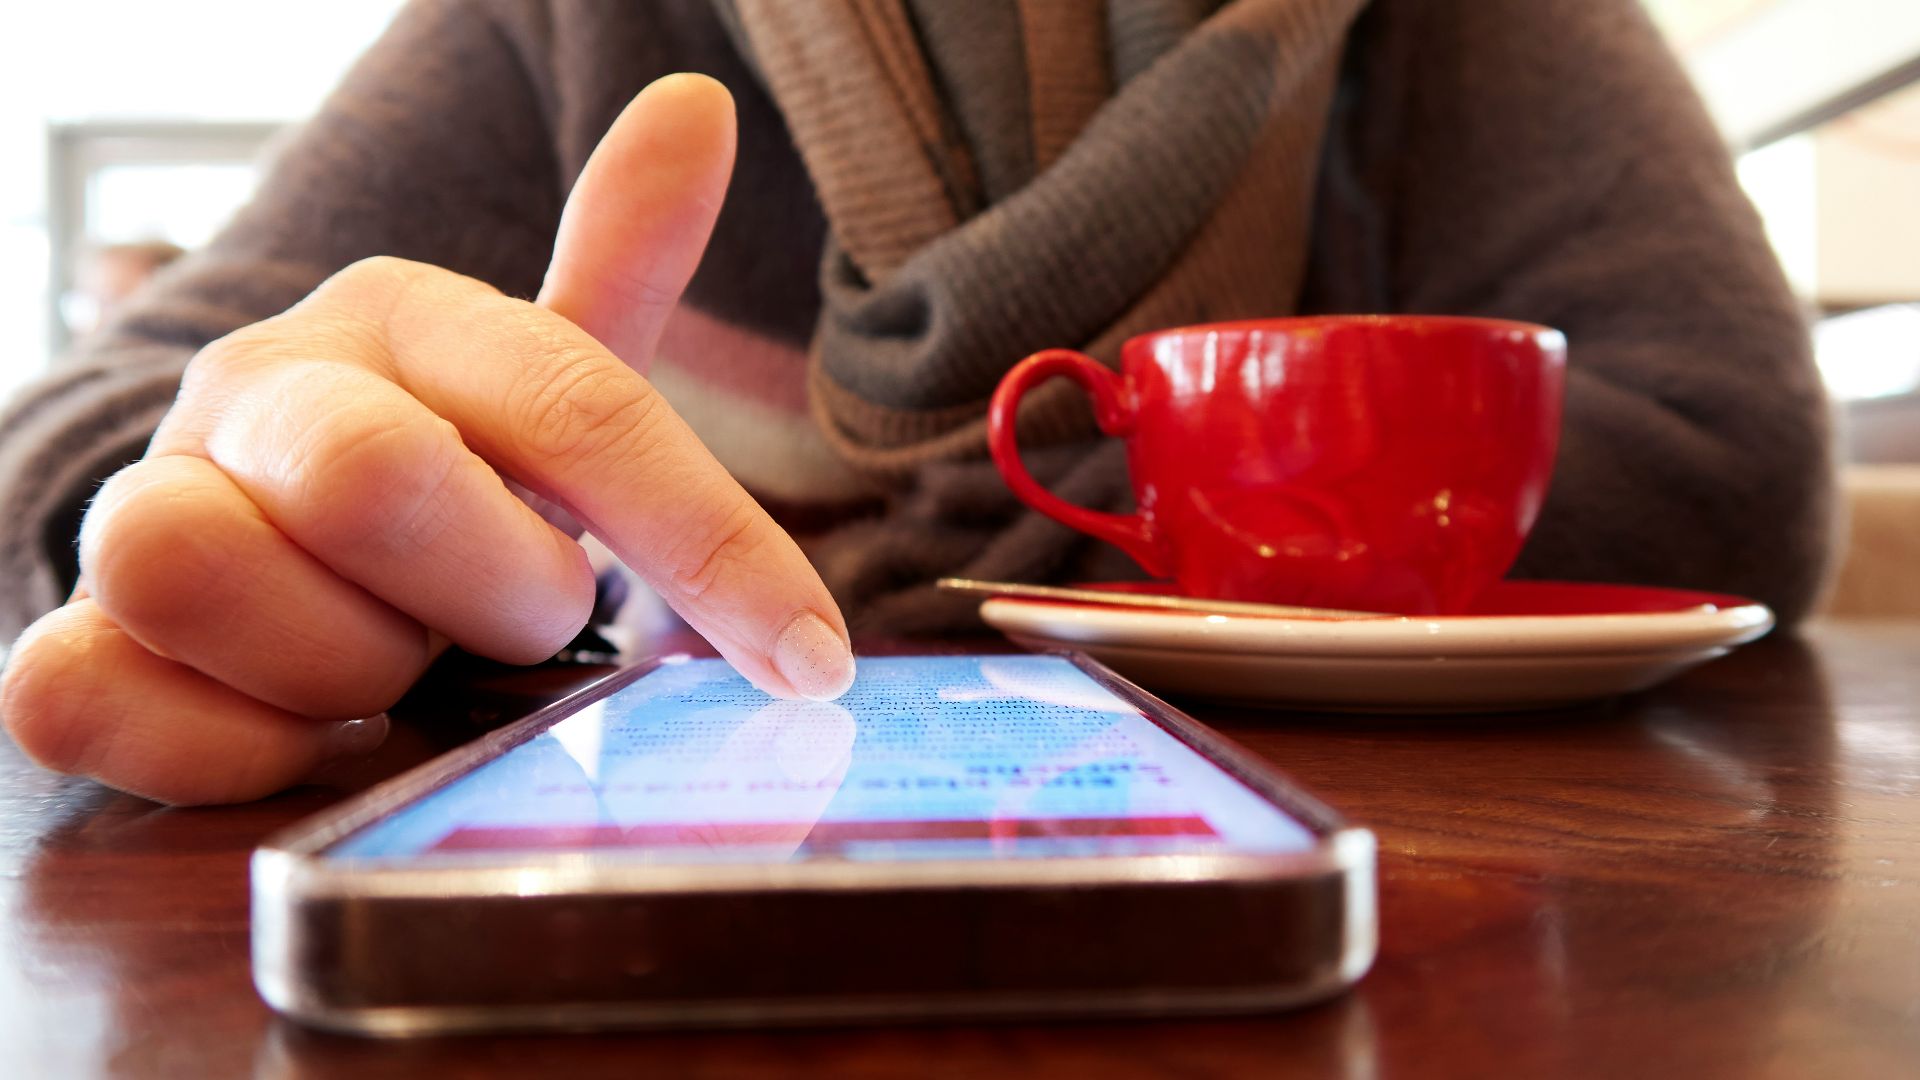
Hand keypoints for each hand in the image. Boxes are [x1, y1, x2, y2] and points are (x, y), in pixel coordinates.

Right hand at [1, 75, 854, 803]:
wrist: (263, 530)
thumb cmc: (443, 472)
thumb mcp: (542, 383)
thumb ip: (619, 266)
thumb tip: (698, 106)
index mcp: (398, 316)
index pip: (579, 404)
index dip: (712, 545)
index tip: (810, 659)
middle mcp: (257, 386)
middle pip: (372, 476)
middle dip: (490, 590)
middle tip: (518, 618)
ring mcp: (144, 503)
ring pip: (203, 575)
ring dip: (341, 668)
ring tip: (388, 666)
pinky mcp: (76, 640)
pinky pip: (92, 701)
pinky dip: (220, 746)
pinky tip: (292, 727)